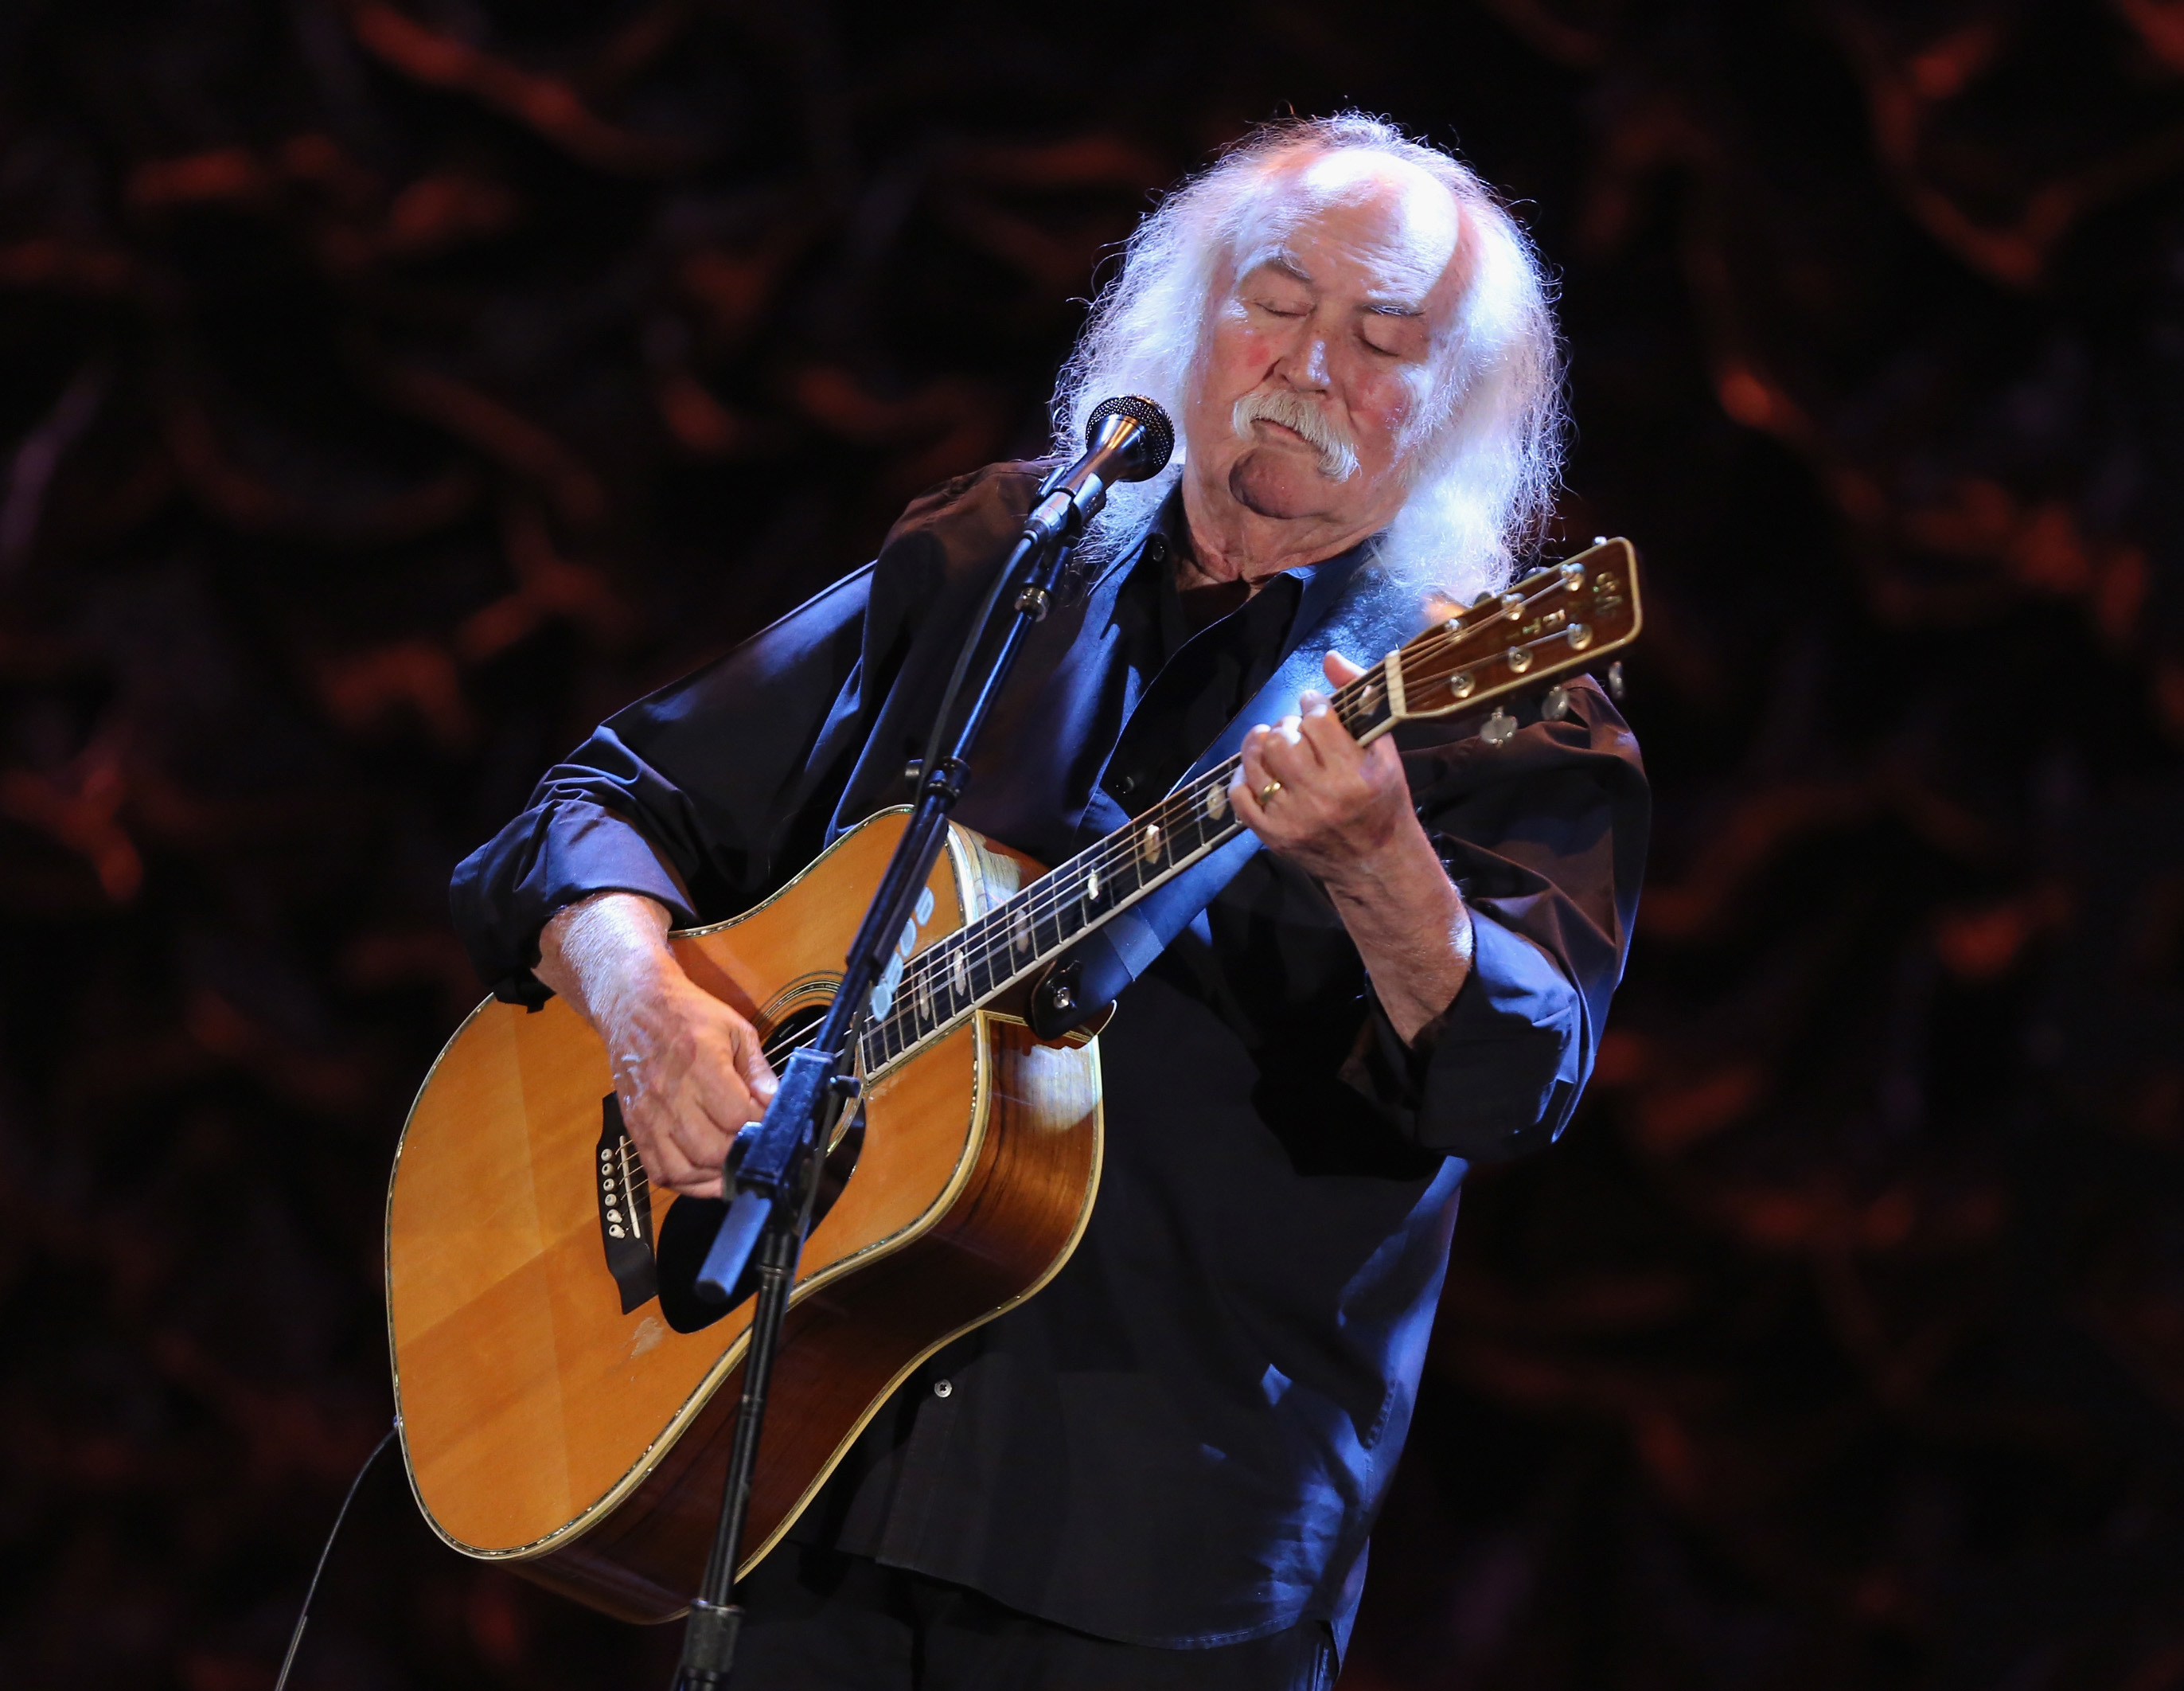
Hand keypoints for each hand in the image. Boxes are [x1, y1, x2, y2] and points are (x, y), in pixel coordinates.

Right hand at [536, 892, 778, 1198]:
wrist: (633, 1005)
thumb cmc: (688, 1014)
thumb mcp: (735, 1029)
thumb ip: (758, 1070)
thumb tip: (779, 1104)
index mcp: (701, 1063)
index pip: (737, 1117)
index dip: (760, 1127)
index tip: (770, 1123)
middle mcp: (671, 1094)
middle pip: (712, 1151)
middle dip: (740, 1155)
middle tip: (753, 1146)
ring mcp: (649, 1115)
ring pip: (685, 1169)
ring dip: (715, 1175)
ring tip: (733, 1164)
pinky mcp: (635, 1127)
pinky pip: (659, 1171)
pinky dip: (685, 1182)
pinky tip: (705, 1172)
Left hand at [1229, 651, 1472, 1040]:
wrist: (1376, 863)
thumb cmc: (1382, 800)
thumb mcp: (1383, 752)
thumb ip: (1358, 701)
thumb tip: (1330, 657)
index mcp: (1356, 775)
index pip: (1317, 719)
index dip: (1312, 704)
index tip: (1315, 708)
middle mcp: (1323, 798)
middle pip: (1281, 739)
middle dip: (1285, 725)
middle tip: (1295, 730)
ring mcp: (1294, 820)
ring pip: (1257, 763)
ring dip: (1261, 744)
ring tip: (1273, 743)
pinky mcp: (1273, 837)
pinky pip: (1241, 795)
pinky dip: (1246, 777)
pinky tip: (1262, 772)